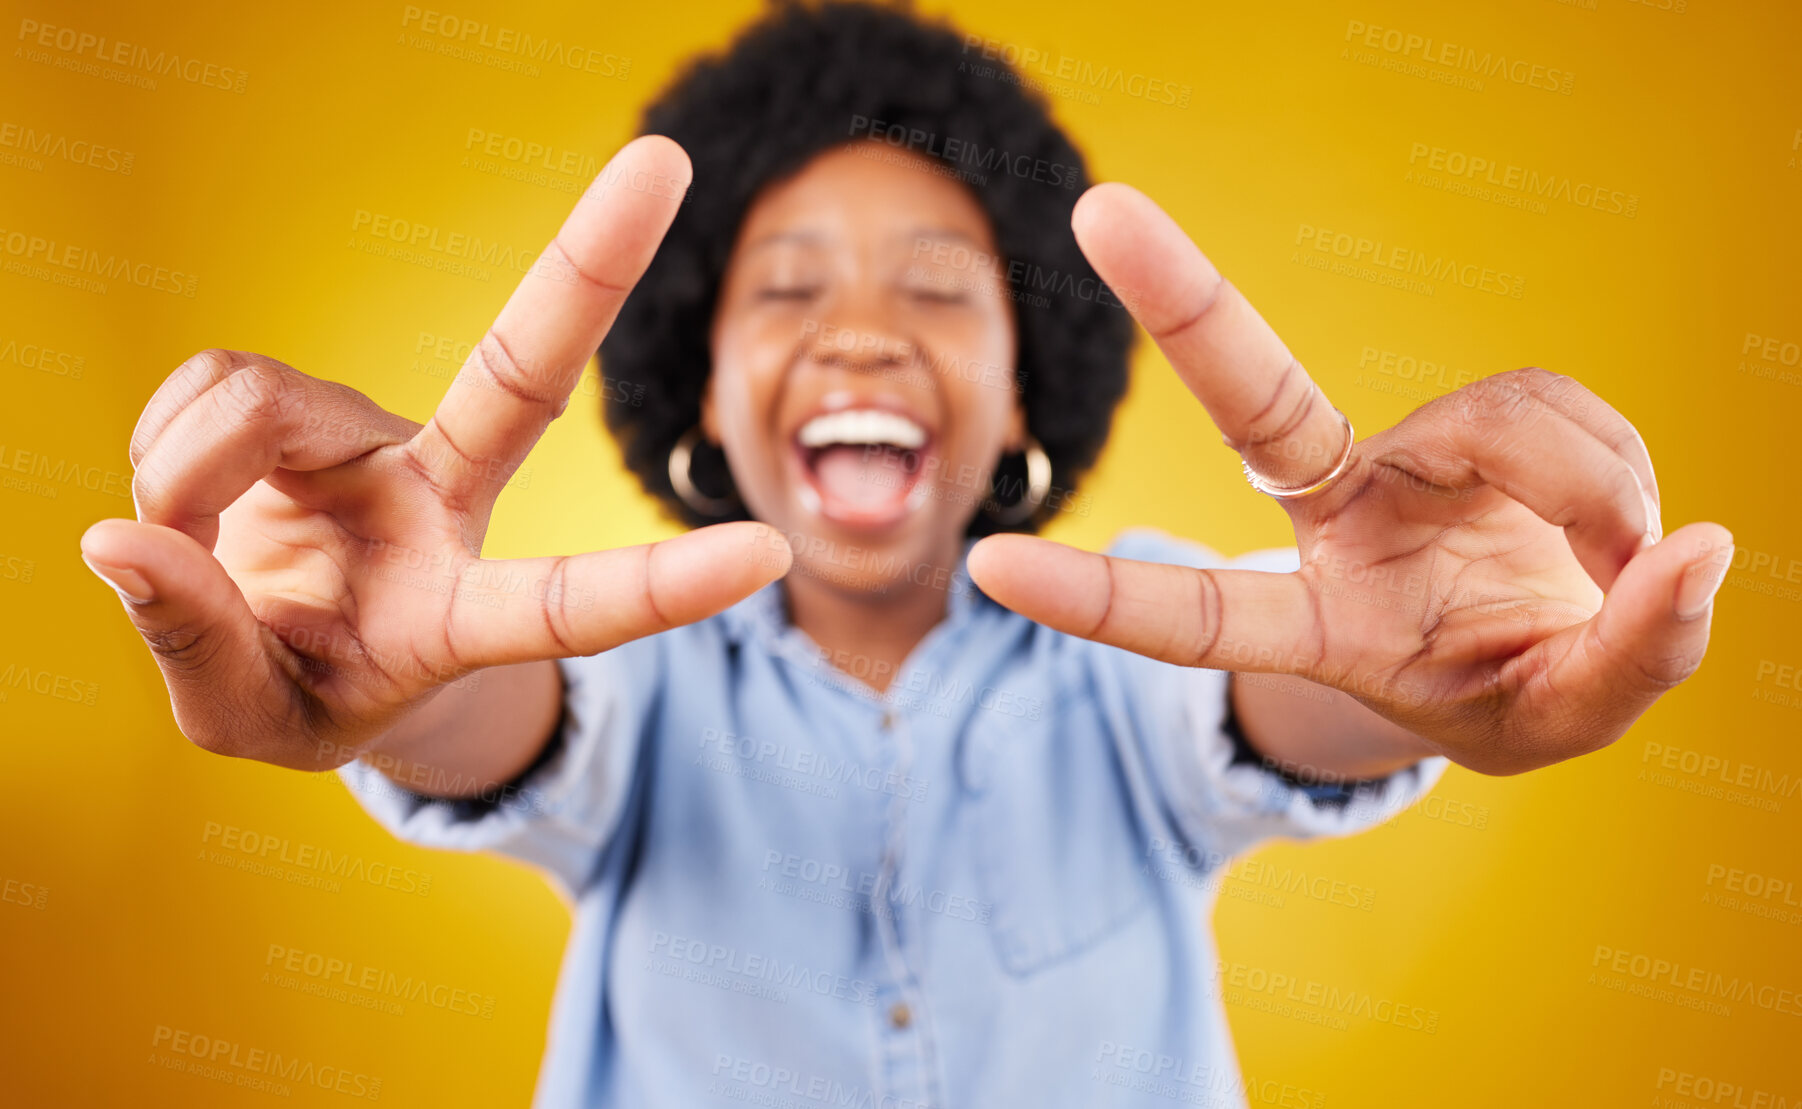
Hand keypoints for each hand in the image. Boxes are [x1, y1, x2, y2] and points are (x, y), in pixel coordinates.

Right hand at [79, 137, 789, 770]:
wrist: (277, 647)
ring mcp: (381, 439)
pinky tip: (197, 499)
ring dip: (183, 477)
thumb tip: (123, 540)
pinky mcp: (312, 401)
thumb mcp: (248, 718)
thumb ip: (196, 644)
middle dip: (590, 265)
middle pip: (520, 372)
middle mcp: (445, 501)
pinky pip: (206, 387)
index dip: (660, 584)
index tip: (768, 557)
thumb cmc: (302, 692)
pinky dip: (164, 451)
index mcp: (462, 610)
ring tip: (187, 544)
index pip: (569, 604)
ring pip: (254, 401)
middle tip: (664, 161)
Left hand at [968, 184, 1732, 775]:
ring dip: (1588, 489)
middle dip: (1184, 302)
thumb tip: (1693, 550)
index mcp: (1321, 624)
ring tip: (1614, 563)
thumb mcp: (1559, 719)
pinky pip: (1552, 401)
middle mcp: (1335, 522)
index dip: (1102, 599)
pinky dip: (1609, 463)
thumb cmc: (1512, 693)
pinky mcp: (1465, 418)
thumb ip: (1632, 656)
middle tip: (1099, 208)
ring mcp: (1397, 458)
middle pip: (1256, 399)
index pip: (1199, 617)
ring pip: (1497, 419)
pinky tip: (1606, 520)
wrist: (1544, 643)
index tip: (990, 565)